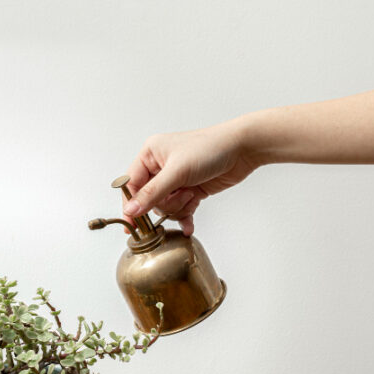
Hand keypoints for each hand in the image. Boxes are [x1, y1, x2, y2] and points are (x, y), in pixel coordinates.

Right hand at [123, 119, 259, 235]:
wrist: (243, 149)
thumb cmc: (211, 148)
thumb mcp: (177, 171)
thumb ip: (152, 193)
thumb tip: (130, 210)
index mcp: (150, 155)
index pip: (131, 185)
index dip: (131, 205)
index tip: (132, 225)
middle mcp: (160, 167)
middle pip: (148, 200)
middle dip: (166, 204)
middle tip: (181, 195)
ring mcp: (176, 180)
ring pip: (164, 208)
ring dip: (179, 207)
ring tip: (192, 195)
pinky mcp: (190, 190)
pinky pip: (179, 211)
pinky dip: (185, 217)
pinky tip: (189, 225)